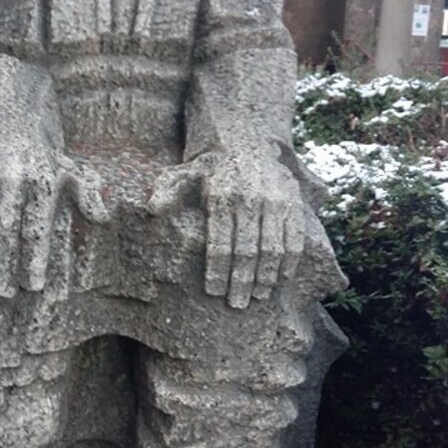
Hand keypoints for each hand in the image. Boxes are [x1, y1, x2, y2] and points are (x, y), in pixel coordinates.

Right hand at [0, 141, 108, 297]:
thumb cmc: (45, 161)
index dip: (34, 258)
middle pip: (7, 230)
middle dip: (6, 263)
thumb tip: (101, 217)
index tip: (34, 285)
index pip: (36, 228)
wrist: (11, 125)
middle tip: (6, 292)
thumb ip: (86, 196)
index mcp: (40, 182)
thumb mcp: (71, 172)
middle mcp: (12, 180)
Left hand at [147, 150, 304, 308]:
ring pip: (271, 248)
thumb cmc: (211, 167)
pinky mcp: (293, 203)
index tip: (214, 292)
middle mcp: (249, 198)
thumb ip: (168, 191)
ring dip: (265, 276)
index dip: (217, 270)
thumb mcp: (185, 173)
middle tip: (236, 304)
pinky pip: (294, 238)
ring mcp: (275, 201)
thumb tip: (152, 209)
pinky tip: (280, 280)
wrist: (248, 142)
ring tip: (258, 297)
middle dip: (241, 281)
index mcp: (220, 195)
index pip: (219, 242)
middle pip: (245, 250)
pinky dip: (289, 262)